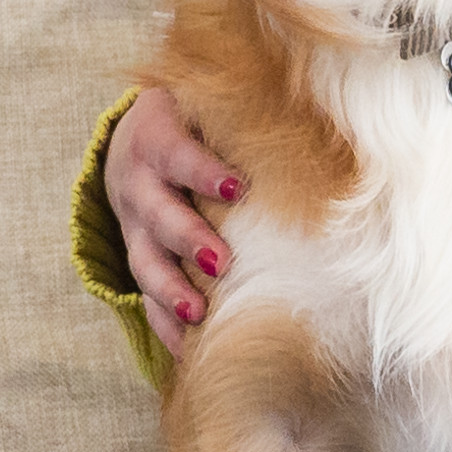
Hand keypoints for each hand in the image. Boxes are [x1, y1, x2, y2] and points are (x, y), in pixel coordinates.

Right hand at [106, 84, 243, 340]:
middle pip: (158, 214)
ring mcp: (132, 225)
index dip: (204, 172)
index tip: (239, 188)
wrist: (131, 139)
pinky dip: (164, 323)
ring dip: (170, 291)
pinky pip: (143, 295)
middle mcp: (137, 183)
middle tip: (222, 262)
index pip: (177, 154)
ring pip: (144, 261)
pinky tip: (187, 349)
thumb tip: (321, 118)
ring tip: (198, 314)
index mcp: (155, 138)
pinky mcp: (137, 255)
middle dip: (188, 239)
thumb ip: (242, 114)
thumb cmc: (189, 120)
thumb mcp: (202, 103)